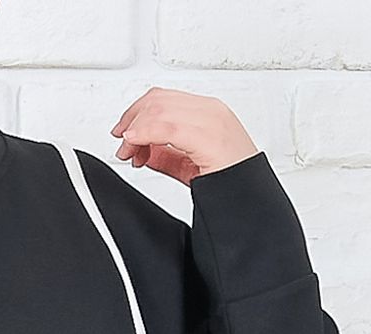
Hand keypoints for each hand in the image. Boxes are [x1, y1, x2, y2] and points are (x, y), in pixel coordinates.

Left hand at [109, 86, 259, 184]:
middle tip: (122, 145)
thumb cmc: (227, 180)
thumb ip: (164, 155)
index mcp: (207, 112)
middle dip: (132, 121)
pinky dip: (145, 134)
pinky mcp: (210, 136)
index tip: (123, 135)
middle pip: (158, 100)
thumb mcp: (186, 165)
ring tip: (128, 152)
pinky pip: (168, 128)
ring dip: (135, 130)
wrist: (249, 198)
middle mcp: (210, 111)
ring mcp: (212, 120)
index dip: (136, 113)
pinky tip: (136, 145)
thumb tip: (141, 149)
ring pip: (160, 110)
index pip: (163, 98)